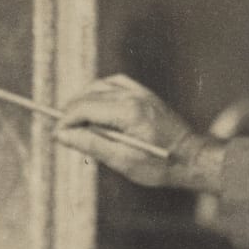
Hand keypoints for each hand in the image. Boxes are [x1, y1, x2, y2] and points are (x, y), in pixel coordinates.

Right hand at [56, 74, 221, 190]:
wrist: (192, 157)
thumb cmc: (160, 165)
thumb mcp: (123, 161)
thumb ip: (91, 145)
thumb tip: (63, 135)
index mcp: (127, 112)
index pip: (83, 108)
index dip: (65, 121)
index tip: (57, 136)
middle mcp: (133, 96)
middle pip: (88, 95)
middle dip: (71, 113)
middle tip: (64, 133)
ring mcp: (139, 92)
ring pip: (99, 86)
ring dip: (83, 101)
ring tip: (76, 122)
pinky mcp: (144, 93)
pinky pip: (114, 83)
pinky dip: (99, 91)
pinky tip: (95, 106)